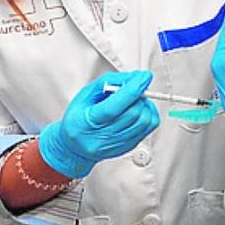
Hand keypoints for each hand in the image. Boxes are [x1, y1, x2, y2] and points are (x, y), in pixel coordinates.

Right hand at [38, 70, 159, 178]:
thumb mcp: (86, 94)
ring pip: (144, 122)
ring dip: (145, 105)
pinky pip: (148, 129)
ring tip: (135, 99)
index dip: (132, 90)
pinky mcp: (129, 147)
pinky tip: (140, 110)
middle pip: (133, 114)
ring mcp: (117, 145)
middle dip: (140, 95)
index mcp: (86, 123)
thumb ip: (109, 83)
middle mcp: (102, 137)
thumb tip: (134, 78)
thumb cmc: (79, 118)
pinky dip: (149, 115)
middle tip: (136, 87)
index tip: (143, 77)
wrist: (75, 147)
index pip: (113, 108)